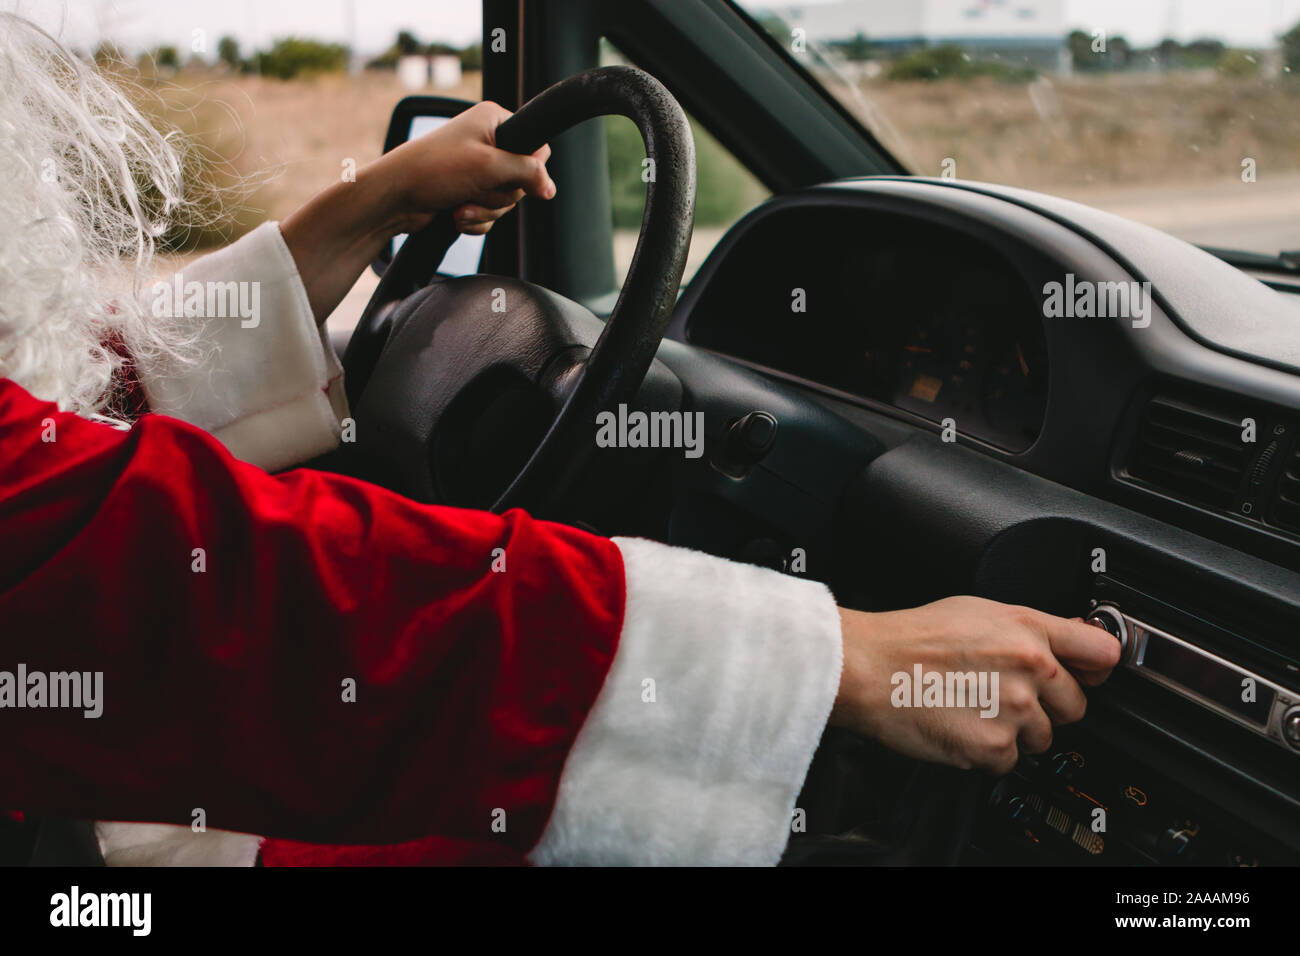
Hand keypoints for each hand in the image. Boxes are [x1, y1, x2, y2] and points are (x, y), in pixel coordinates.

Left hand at [281, 101, 555, 322]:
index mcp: (494, 121)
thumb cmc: (433, 169)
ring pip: (507, 201)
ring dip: (486, 210)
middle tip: (476, 189)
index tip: (512, 177)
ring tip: (461, 205)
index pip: (536, 146)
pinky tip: (457, 215)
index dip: (530, 168)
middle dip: (500, 195)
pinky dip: (476, 220)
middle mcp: (488, 142)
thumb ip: (527, 172)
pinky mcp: (469, 193)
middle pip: (522, 179)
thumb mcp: (488, 166)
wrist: (396, 197)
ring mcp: (478, 170)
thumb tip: (551, 187)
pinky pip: (491, 214)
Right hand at [831, 596, 1121, 773]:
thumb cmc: (910, 638)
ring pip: (1044, 738)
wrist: (868, 668)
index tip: (1089, 674)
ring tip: (973, 710)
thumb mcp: (976, 610)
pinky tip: (962, 727)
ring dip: (1015, 732)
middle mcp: (1030, 668)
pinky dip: (988, 753)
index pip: (1102, 651)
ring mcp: (1015, 710)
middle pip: (1076, 705)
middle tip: (1004, 696)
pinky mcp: (995, 747)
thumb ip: (1027, 627)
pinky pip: (1011, 762)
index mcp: (1028, 629)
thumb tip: (1065, 638)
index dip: (1096, 666)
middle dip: (1047, 706)